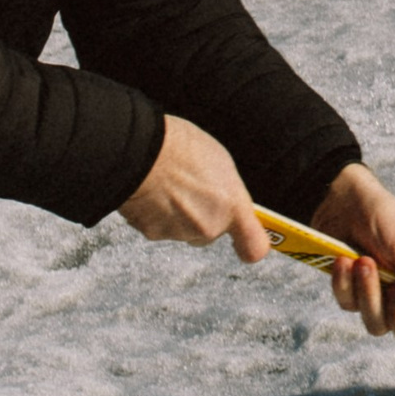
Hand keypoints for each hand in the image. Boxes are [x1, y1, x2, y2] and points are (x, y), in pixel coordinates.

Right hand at [121, 115, 270, 259]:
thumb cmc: (181, 148)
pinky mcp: (153, 234)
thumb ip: (227, 191)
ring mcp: (180, 233)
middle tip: (190, 188)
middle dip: (202, 216)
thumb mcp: (220, 162)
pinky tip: (153, 191)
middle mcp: (209, 226)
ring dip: (177, 213)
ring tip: (169, 184)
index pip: (254, 247)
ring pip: (183, 229)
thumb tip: (226, 200)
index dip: (249, 246)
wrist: (140, 152)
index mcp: (232, 206)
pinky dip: (155, 214)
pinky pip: (159, 226)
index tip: (245, 244)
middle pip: (210, 231)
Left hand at [310, 164, 394, 374]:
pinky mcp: (355, 297)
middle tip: (394, 289)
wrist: (344, 203)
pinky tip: (344, 261)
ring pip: (377, 326)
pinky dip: (346, 284)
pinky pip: (349, 307)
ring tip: (364, 262)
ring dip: (369, 293)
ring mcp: (384, 300)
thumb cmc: (387, 219)